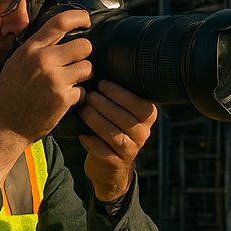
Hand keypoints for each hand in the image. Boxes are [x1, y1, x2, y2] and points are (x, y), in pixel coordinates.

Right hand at [0, 10, 92, 181]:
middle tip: (76, 63)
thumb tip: (56, 34)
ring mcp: (54, 79)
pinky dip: (78, 97)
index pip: (59, 22)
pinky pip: (83, 91)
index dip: (78, 17)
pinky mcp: (63, 98)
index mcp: (31, 49)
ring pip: (88, 67)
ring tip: (70, 82)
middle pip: (84, 45)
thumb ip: (35, 48)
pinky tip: (64, 100)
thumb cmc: (11, 93)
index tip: (86, 20)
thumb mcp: (15, 63)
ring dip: (83, 76)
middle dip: (84, 54)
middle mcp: (43, 60)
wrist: (5, 125)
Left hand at [77, 80, 156, 203]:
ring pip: (114, 134)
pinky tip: (82, 134)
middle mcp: (144, 133)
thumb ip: (118, 95)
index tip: (102, 84)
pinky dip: (91, 141)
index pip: (138, 104)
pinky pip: (103, 151)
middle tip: (89, 96)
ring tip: (84, 110)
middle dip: (105, 105)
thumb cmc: (113, 126)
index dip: (120, 94)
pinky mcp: (116, 162)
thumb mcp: (122, 110)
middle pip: (125, 118)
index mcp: (148, 116)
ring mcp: (131, 149)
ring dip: (96, 121)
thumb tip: (100, 66)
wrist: (109, 164)